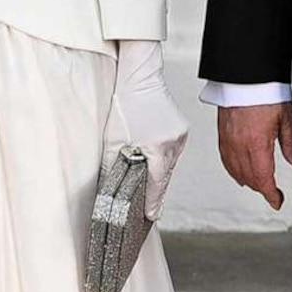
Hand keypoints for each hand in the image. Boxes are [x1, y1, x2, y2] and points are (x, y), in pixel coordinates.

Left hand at [106, 40, 190, 215]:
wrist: (140, 74)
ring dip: (158, 175)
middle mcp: (174, 144)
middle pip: (165, 177)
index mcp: (158, 148)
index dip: (152, 202)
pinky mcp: (180, 130)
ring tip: (147, 188)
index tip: (149, 216)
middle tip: (146, 208)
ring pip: (169, 165)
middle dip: (155, 191)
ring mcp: (180, 136)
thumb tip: (110, 186)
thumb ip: (113, 165)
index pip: (157, 184)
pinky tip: (152, 162)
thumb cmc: (126, 102)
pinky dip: (162, 160)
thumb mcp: (112, 138)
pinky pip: (172, 153)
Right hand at [218, 101, 291, 210]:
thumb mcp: (287, 118)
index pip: (263, 179)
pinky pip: (226, 159)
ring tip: (258, 185)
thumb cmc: (265, 91)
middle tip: (272, 193)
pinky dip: (233, 170)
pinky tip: (239, 171)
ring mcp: (228, 140)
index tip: (277, 201)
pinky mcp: (222, 134)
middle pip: (249, 178)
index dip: (271, 194)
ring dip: (247, 181)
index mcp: (257, 144)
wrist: (245, 76)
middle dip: (261, 188)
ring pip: (235, 171)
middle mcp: (239, 145)